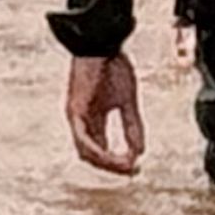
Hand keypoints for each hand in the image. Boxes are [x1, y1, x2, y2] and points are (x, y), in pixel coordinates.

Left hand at [66, 54, 145, 176]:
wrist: (102, 42)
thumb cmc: (113, 66)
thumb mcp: (127, 102)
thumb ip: (132, 127)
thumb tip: (140, 153)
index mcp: (93, 119)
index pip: (101, 150)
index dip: (117, 163)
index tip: (136, 168)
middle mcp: (81, 121)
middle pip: (92, 155)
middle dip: (112, 167)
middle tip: (132, 172)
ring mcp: (75, 116)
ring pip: (85, 151)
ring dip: (106, 163)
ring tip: (126, 167)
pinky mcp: (74, 110)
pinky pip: (82, 138)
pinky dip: (96, 150)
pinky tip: (110, 157)